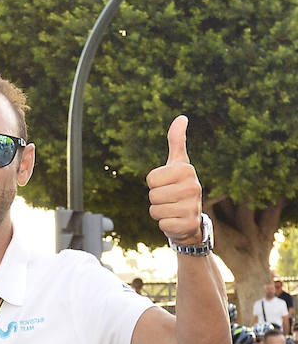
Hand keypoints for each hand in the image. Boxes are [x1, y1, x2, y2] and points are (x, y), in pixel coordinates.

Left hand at [146, 115, 202, 244]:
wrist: (192, 219)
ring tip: (172, 210)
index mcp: (186, 170)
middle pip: (152, 196)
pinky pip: (163, 225)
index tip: (167, 185)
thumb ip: (176, 141)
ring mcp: (193, 207)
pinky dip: (166, 225)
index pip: (151, 179)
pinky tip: (176, 221)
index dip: (155, 184)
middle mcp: (193, 186)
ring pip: (155, 211)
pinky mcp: (189, 225)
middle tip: (170, 200)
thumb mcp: (178, 164)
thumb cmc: (180, 187)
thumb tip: (182, 117)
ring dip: (160, 213)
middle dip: (156, 200)